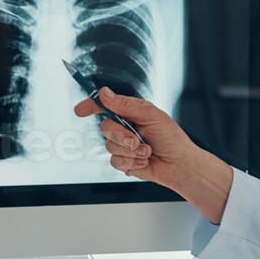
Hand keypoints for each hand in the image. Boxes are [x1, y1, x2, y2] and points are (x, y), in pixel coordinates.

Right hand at [73, 88, 192, 186]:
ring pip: (109, 146)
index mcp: (130, 113)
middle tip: (137, 140)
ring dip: (130, 150)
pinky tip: (144, 161)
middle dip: (121, 135)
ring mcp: (122, 146)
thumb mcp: (151, 115)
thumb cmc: (171, 138)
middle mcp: (124, 128)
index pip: (105, 106)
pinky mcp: (123, 162)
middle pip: (105, 127)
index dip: (91, 106)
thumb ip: (126, 105)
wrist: (178, 164)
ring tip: (146, 151)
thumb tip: (104, 93)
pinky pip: (115, 161)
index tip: (80, 110)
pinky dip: (132, 161)